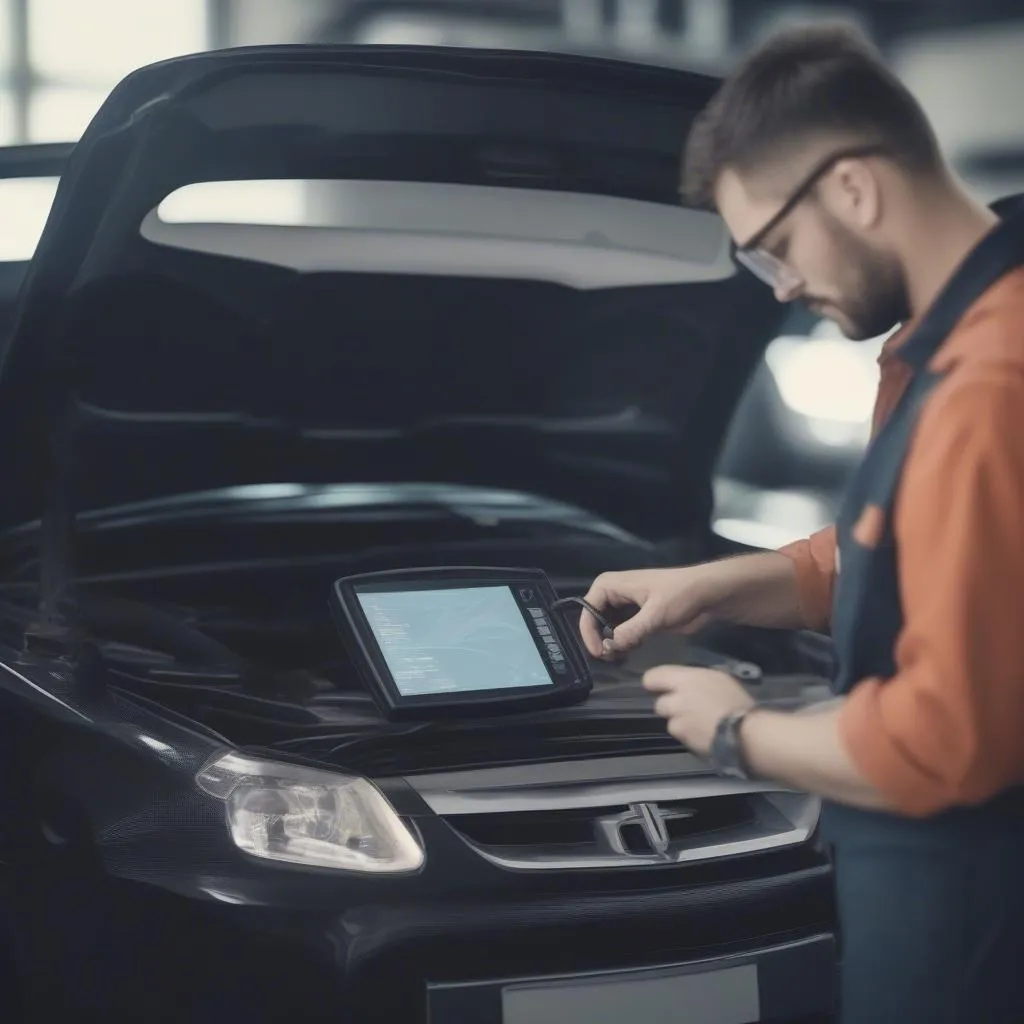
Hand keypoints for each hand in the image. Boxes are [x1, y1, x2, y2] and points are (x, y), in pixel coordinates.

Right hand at [579, 567, 714, 659]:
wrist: (709, 593)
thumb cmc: (681, 596)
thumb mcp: (654, 614)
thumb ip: (630, 631)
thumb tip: (609, 648)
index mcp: (611, 585)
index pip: (588, 610)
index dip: (589, 633)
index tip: (599, 653)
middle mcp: (614, 593)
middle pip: (594, 620)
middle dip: (600, 640)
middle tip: (612, 658)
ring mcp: (626, 605)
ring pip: (607, 627)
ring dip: (612, 643)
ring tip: (622, 656)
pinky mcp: (638, 616)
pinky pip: (621, 631)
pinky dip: (623, 642)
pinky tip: (631, 651)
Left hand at [642, 665, 754, 756]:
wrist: (746, 734)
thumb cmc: (736, 701)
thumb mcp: (719, 678)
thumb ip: (697, 680)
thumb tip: (688, 683)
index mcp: (684, 680)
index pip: (652, 677)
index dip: (655, 683)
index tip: (662, 687)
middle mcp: (675, 700)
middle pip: (659, 704)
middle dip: (671, 707)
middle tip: (689, 709)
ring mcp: (677, 723)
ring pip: (671, 723)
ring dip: (681, 724)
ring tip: (701, 725)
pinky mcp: (683, 741)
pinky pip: (682, 737)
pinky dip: (690, 737)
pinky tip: (705, 736)